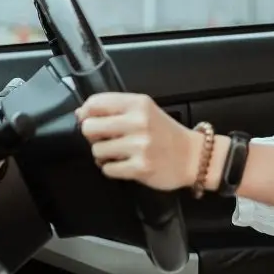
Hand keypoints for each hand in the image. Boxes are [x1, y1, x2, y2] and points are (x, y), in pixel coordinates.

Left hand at [75, 92, 204, 191]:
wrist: (194, 157)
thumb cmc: (167, 134)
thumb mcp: (145, 111)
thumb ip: (115, 109)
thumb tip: (80, 113)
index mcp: (138, 103)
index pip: (95, 103)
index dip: (86, 114)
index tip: (91, 120)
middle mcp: (138, 122)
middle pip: (89, 127)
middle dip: (93, 137)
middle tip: (106, 140)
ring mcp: (140, 146)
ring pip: (96, 151)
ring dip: (103, 156)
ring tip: (119, 154)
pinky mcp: (140, 167)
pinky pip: (108, 170)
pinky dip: (113, 170)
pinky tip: (126, 165)